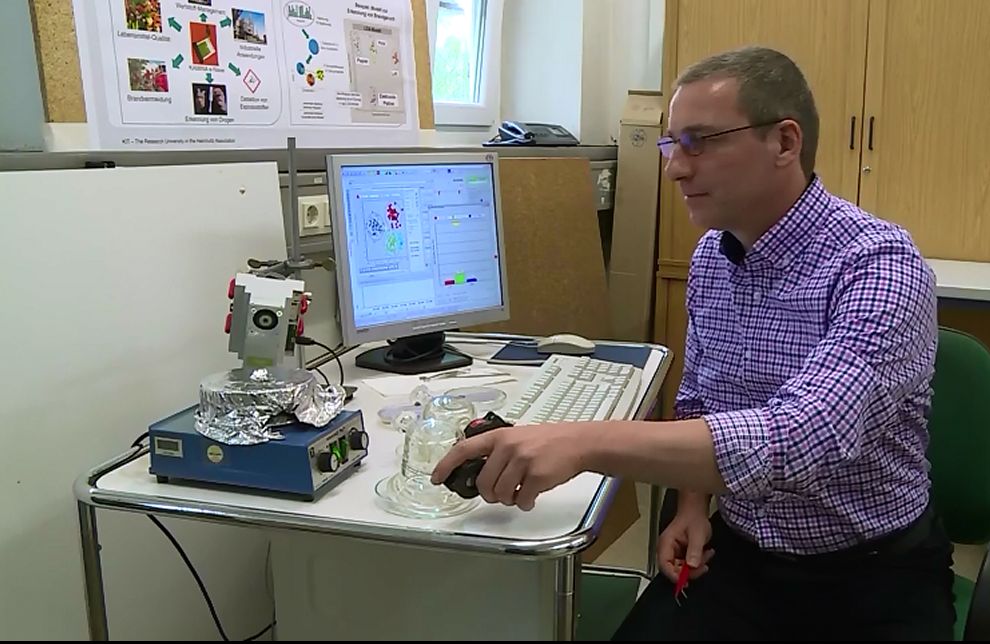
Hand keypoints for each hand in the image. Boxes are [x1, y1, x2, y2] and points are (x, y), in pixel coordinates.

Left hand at [430, 422, 594, 510]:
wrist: (578, 443)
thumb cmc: (549, 442)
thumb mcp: (518, 437)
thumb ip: (497, 451)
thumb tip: (479, 472)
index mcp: (500, 436)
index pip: (464, 450)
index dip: (446, 465)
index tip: (436, 478)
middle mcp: (508, 447)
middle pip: (483, 482)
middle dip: (489, 494)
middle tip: (500, 493)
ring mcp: (522, 461)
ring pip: (501, 494)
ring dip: (509, 499)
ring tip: (520, 491)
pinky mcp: (537, 476)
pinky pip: (522, 500)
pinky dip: (525, 503)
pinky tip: (532, 496)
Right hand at [658, 507, 713, 584]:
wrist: (696, 512)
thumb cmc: (693, 518)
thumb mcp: (697, 534)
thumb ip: (694, 550)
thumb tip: (692, 565)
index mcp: (666, 544)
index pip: (664, 565)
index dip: (674, 575)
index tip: (686, 581)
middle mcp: (667, 550)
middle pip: (673, 570)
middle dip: (690, 571)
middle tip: (703, 567)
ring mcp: (674, 553)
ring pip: (682, 570)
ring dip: (696, 567)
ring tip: (706, 555)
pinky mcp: (681, 555)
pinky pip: (688, 566)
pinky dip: (698, 563)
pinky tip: (705, 554)